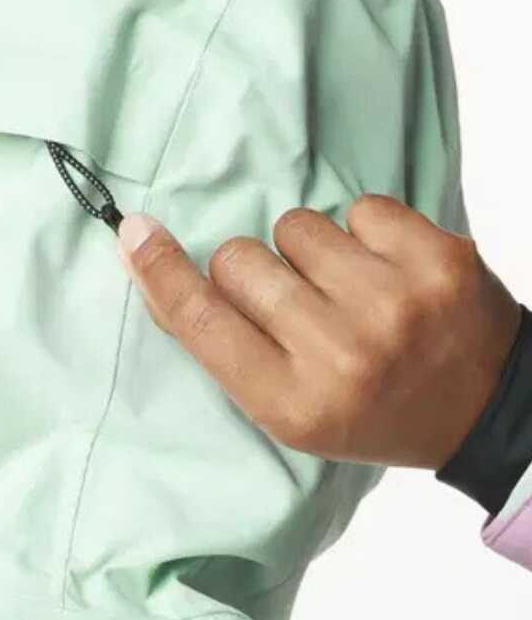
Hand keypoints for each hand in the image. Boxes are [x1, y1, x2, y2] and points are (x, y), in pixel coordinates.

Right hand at [117, 196, 521, 468]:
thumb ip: (227, 347)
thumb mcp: (290, 410)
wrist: (484, 409)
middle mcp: (341, 356)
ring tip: (349, 289)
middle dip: (256, 273)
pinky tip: (388, 272)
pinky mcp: (438, 259)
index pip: (204, 323)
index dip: (162, 274)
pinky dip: (365, 234)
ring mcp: (394, 304)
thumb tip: (152, 263)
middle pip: (241, 261)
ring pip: (296, 227)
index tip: (135, 234)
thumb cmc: (372, 411)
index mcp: (294, 404)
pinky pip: (357, 208)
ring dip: (311, 251)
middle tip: (297, 304)